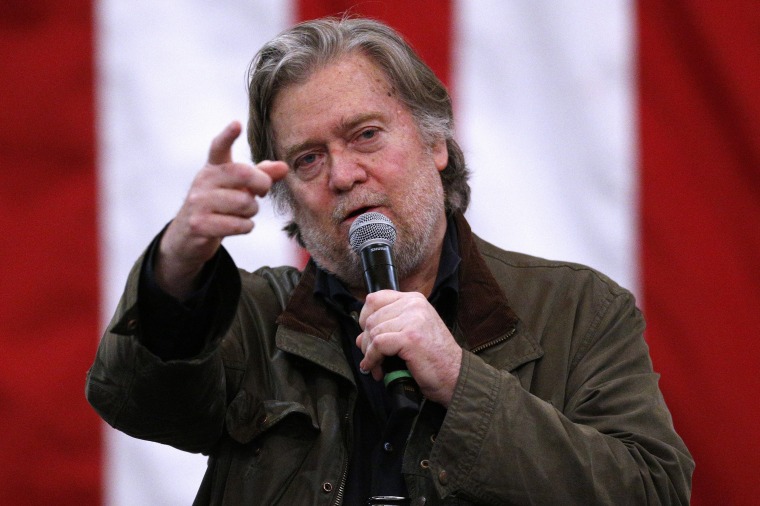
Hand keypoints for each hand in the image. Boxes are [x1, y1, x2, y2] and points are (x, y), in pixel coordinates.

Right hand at [156, 121, 287, 298]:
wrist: (189, 235)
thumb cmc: (220, 206)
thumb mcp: (238, 188)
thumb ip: (261, 176)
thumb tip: (284, 167)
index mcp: (213, 167)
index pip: (218, 147)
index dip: (228, 136)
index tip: (237, 124)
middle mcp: (203, 181)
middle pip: (243, 174)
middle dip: (262, 184)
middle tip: (261, 192)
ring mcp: (198, 202)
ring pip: (245, 203)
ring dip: (252, 211)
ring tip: (243, 213)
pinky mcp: (199, 224)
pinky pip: (239, 225)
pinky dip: (246, 227)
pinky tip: (238, 225)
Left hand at [356, 290, 462, 406]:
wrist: (455, 376)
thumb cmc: (434, 358)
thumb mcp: (411, 334)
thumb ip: (387, 330)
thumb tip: (360, 338)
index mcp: (414, 300)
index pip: (375, 299)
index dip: (365, 319)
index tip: (368, 336)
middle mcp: (414, 305)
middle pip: (371, 318)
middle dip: (366, 342)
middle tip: (372, 358)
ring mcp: (413, 319)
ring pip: (372, 332)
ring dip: (369, 353)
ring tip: (378, 367)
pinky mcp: (410, 337)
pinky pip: (377, 344)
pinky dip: (372, 359)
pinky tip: (377, 369)